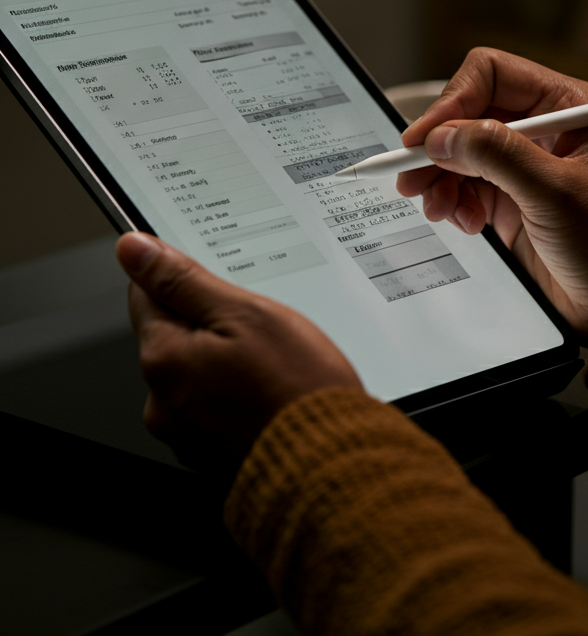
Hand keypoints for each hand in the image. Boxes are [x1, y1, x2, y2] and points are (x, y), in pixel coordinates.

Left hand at [117, 231, 360, 472]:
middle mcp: (161, 401)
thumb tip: (134, 249)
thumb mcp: (245, 313)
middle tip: (261, 328)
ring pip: (197, 372)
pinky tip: (272, 394)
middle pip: (174, 336)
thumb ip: (185, 280)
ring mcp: (185, 434)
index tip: (218, 282)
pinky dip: (237, 396)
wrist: (331, 460)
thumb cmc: (296, 388)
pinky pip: (214, 408)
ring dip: (226, 362)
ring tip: (274, 366)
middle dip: (212, 324)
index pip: (146, 294)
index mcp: (163, 358)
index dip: (185, 279)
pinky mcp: (210, 454)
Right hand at [396, 48, 587, 344]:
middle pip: (470, 113)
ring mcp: (527, 163)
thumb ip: (497, 156)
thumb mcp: (555, 194)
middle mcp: (545, 127)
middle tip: (412, 178)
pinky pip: (466, 184)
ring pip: (461, 150)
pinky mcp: (513, 197)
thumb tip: (443, 136)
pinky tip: (464, 221)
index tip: (425, 139)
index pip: (492, 75)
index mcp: (568, 105)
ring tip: (441, 208)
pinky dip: (454, 200)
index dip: (453, 102)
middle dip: (439, 146)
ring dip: (443, 178)